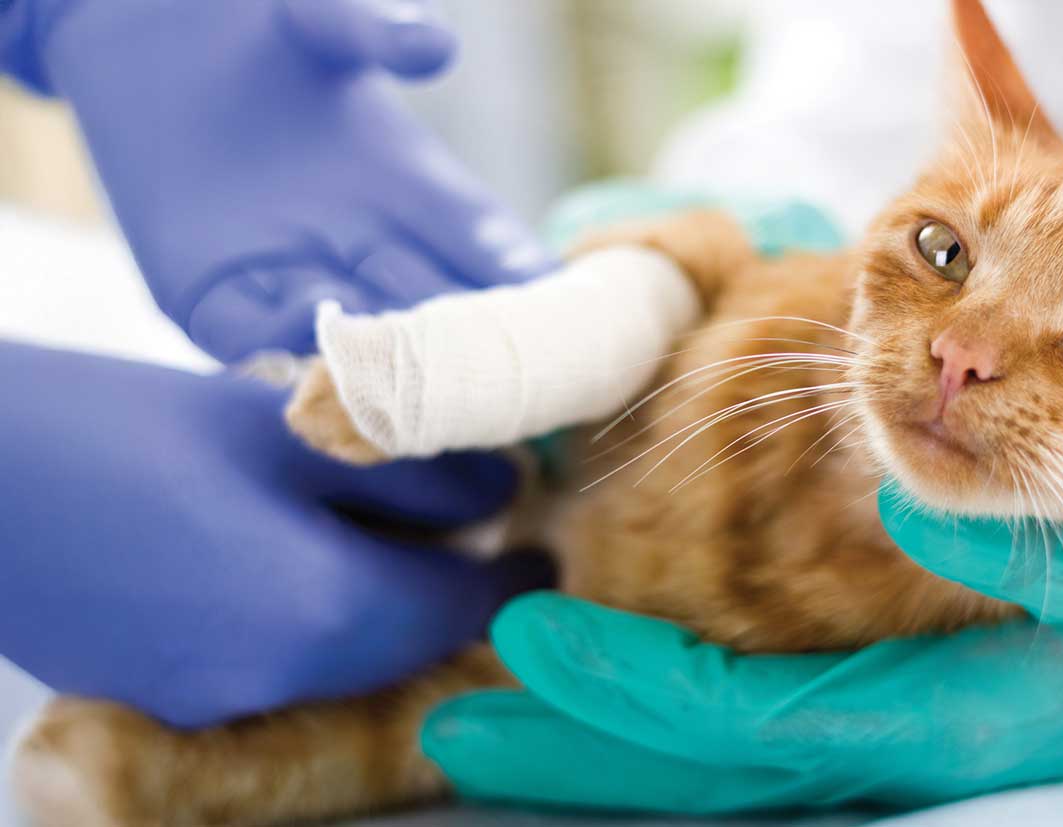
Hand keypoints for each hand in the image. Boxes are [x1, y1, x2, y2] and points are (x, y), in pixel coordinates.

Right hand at [0, 342, 547, 728]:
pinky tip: (298, 552)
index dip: (506, 574)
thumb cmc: (119, 430)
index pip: (458, 607)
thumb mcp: (278, 430)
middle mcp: (280, 679)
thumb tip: (498, 489)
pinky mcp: (164, 691)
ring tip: (391, 529)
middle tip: (473, 528)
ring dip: (380, 601)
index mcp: (324, 612)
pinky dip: (311, 613)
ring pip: (342, 652)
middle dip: (445, 587)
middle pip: (403, 638)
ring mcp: (214, 697)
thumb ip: (408, 469)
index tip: (537, 546)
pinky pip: (275, 659)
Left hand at [7, 0, 550, 361]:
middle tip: (507, 392)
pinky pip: (253, 342)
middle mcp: (364, 242)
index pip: (487, 248)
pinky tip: (311, 364)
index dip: (522, 284)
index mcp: (412, 185)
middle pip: (435, 311)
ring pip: (357, 341)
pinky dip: (283, 356)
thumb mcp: (317, 20)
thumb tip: (436, 47)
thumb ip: (375, 32)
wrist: (143, 35)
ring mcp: (292, 275)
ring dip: (384, 370)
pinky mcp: (211, 296)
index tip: (564, 320)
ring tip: (415, 396)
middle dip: (468, 353)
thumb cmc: (252, 24)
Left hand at [424, 481, 1062, 812]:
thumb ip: (1038, 540)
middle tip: (457, 716)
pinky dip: (663, 732)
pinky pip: (752, 749)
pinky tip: (604, 704)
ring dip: (601, 757)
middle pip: (709, 773)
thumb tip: (902, 496)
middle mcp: (893, 755)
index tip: (532, 638)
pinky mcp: (881, 728)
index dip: (638, 692)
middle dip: (582, 751)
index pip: (757, 721)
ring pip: (720, 775)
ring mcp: (879, 752)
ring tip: (488, 726)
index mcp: (943, 719)